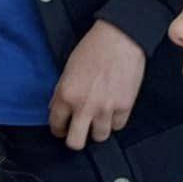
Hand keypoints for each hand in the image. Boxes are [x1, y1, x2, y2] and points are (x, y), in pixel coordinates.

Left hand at [48, 19, 146, 150]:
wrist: (120, 38)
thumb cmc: (92, 49)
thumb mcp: (67, 70)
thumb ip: (61, 93)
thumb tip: (58, 110)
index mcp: (66, 95)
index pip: (56, 126)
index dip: (59, 129)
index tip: (63, 129)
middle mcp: (84, 106)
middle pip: (75, 143)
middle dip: (76, 139)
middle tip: (79, 132)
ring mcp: (106, 108)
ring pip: (99, 137)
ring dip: (98, 129)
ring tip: (99, 119)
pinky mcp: (125, 106)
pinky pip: (117, 126)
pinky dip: (114, 121)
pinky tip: (113, 110)